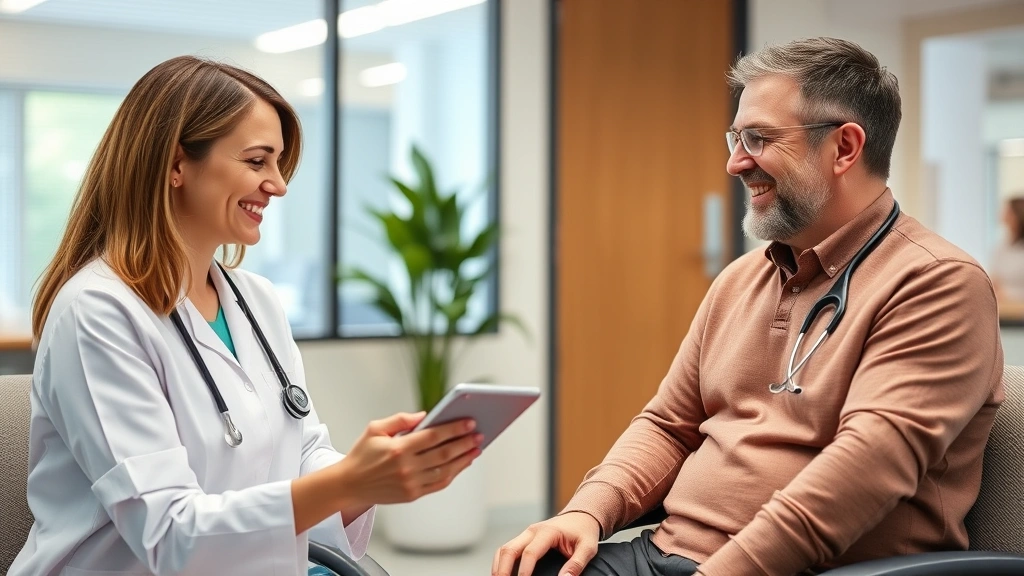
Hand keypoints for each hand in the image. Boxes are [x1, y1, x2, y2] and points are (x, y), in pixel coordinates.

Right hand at [334, 412, 482, 506]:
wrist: (348, 485)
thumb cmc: (362, 454)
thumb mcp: (375, 429)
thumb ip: (400, 420)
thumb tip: (425, 415)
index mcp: (398, 448)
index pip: (433, 436)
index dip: (454, 429)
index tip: (469, 422)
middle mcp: (406, 467)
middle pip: (444, 453)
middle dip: (464, 443)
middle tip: (479, 435)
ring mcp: (410, 483)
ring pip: (445, 471)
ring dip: (464, 459)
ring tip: (476, 449)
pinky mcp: (412, 495)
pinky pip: (438, 484)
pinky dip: (453, 474)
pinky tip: (461, 464)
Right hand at [492, 512, 600, 575]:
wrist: (580, 517)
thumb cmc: (583, 532)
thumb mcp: (588, 548)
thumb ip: (577, 564)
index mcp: (547, 532)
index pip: (530, 553)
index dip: (524, 571)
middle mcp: (532, 531)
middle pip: (509, 549)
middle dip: (503, 569)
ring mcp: (526, 534)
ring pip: (504, 548)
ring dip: (499, 566)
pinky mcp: (524, 539)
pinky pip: (508, 549)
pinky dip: (502, 562)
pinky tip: (502, 573)